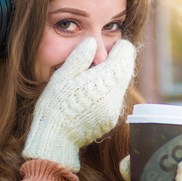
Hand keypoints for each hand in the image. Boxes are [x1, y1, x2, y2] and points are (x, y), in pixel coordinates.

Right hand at [22, 37, 135, 172]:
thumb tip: (92, 41)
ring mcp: (114, 110)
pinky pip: (116, 98)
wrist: (55, 139)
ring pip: (123, 84)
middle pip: (127, 70)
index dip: (120, 47)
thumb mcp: (62, 77)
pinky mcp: (111, 120)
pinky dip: (110, 90)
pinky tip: (94, 91)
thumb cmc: (54, 105)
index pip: (124, 57)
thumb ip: (79, 58)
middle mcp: (113, 96)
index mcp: (101, 82)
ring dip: (115, 75)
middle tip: (105, 55)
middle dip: (120, 60)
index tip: (112, 44)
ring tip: (97, 72)